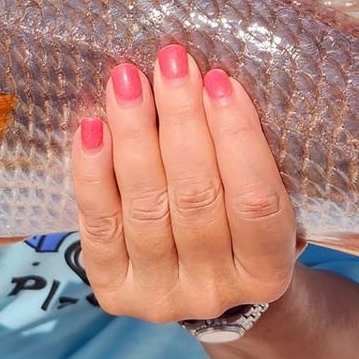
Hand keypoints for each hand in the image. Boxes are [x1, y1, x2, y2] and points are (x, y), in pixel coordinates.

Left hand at [71, 45, 298, 322]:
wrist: (204, 281)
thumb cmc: (237, 219)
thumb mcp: (264, 196)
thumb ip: (245, 153)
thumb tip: (210, 79)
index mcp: (267, 272)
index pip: (256, 201)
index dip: (238, 138)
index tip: (220, 80)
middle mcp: (214, 291)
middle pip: (196, 198)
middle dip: (181, 121)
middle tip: (170, 63)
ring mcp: (161, 296)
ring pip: (146, 206)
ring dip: (134, 134)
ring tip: (127, 81)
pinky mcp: (113, 290)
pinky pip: (99, 225)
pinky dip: (92, 171)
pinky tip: (91, 126)